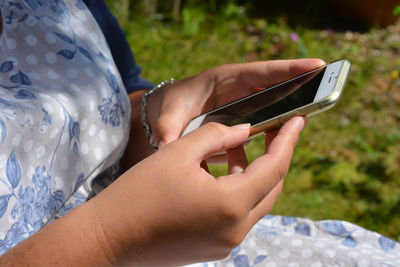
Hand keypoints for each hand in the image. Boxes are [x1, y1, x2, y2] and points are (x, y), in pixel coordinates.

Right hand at [92, 116, 304, 265]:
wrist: (108, 237)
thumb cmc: (140, 191)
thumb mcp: (179, 152)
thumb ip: (217, 134)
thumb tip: (245, 130)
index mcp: (231, 205)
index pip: (275, 167)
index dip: (288, 140)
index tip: (298, 120)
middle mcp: (236, 230)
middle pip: (271, 187)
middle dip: (273, 156)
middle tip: (269, 130)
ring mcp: (226, 243)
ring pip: (255, 201)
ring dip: (252, 173)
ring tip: (235, 146)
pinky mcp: (214, 247)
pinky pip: (238, 214)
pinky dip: (237, 190)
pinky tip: (220, 171)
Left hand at [147, 58, 323, 147]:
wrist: (167, 114)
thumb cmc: (170, 106)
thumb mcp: (167, 114)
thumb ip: (169, 128)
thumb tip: (170, 145)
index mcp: (225, 80)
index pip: (260, 72)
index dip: (288, 69)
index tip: (316, 66)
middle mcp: (239, 91)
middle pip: (275, 87)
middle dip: (300, 87)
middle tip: (328, 86)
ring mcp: (243, 106)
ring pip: (273, 107)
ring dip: (288, 114)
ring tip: (306, 121)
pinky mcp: (242, 121)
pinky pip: (262, 126)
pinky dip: (269, 136)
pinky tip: (273, 150)